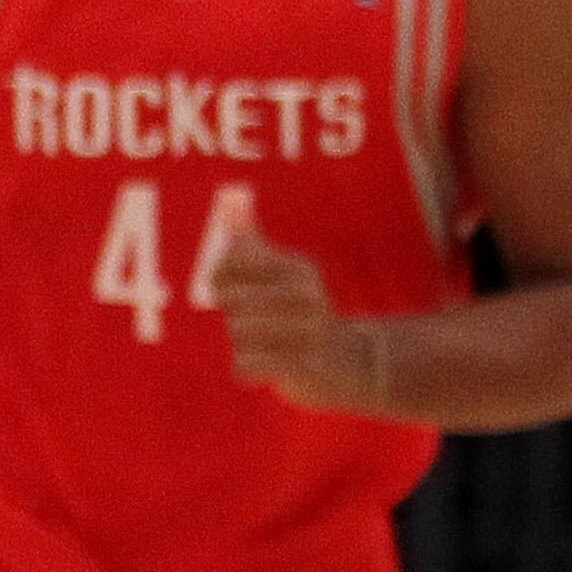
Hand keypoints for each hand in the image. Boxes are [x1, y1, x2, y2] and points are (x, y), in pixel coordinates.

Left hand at [205, 216, 381, 415]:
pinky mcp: (302, 367)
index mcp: (297, 268)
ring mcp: (307, 332)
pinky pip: (246, 364)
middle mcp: (306, 294)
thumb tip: (230, 202)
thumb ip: (253, 242)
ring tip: (268, 346)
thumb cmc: (302, 314)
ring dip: (243, 345)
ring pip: (237, 332)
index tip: (236, 289)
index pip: (231, 261)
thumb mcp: (284, 274)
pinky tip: (264, 367)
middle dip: (235, 315)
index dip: (221, 278)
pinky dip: (246, 370)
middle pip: (230, 299)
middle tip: (260, 324)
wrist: (350, 363)